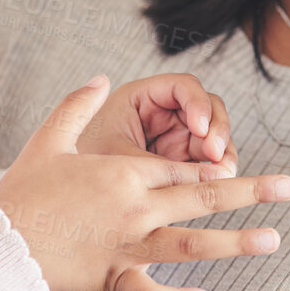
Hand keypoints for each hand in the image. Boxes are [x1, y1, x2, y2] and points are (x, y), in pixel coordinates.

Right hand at [0, 75, 289, 290]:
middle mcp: (134, 208)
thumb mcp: (49, 138)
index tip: (235, 165)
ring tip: (273, 238)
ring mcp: (127, 246)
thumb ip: (77, 104)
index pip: (179, 168)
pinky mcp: (113, 279)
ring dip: (236, 242)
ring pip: (192, 243)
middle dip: (250, 191)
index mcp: (122, 173)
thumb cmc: (22, 192)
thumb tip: (103, 78)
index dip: (210, 168)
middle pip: (201, 198)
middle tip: (289, 188)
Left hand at [77, 73, 238, 176]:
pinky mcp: (180, 163)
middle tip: (215, 154)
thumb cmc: (84, 172)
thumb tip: (209, 176)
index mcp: (140, 99)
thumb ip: (163, 167)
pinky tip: (218, 182)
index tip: (200, 128)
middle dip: (216, 129)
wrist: (67, 203)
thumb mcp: (120, 162)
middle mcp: (162, 114)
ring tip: (222, 172)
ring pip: (212, 135)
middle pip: (206, 108)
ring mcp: (173, 138)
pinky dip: (216, 170)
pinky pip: (207, 161)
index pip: (182, 87)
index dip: (198, 104)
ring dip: (222, 151)